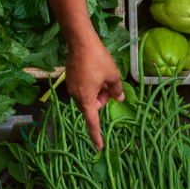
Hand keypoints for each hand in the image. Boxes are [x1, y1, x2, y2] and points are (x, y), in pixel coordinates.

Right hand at [64, 33, 123, 149]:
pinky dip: (91, 85)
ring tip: (103, 75)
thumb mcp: (113, 76)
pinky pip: (83, 88)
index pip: (92, 122)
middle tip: (110, 85)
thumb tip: (119, 99)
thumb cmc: (97, 59)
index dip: (96, 136)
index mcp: (86, 99)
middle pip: (93, 106)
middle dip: (103, 99)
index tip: (99, 147)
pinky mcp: (70, 79)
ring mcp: (71, 87)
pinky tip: (95, 71)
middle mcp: (76, 96)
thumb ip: (117, 91)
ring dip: (98, 91)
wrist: (80, 41)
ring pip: (89, 97)